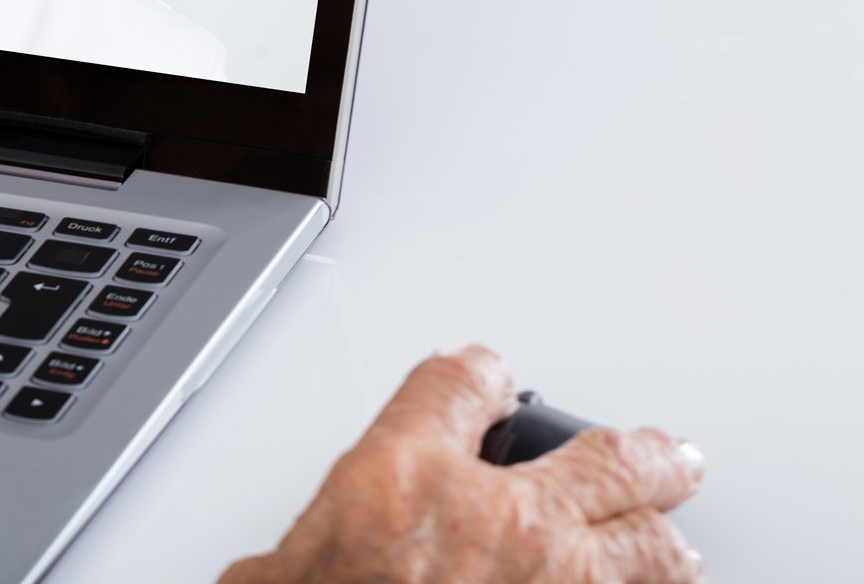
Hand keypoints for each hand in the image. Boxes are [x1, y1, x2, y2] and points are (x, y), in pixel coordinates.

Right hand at [220, 345, 704, 583]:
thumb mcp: (279, 567)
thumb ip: (286, 554)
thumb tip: (262, 573)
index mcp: (407, 479)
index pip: (456, 384)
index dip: (477, 371)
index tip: (485, 371)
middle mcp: (502, 525)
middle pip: (605, 459)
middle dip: (640, 453)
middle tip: (661, 452)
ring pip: (651, 547)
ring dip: (662, 542)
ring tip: (673, 541)